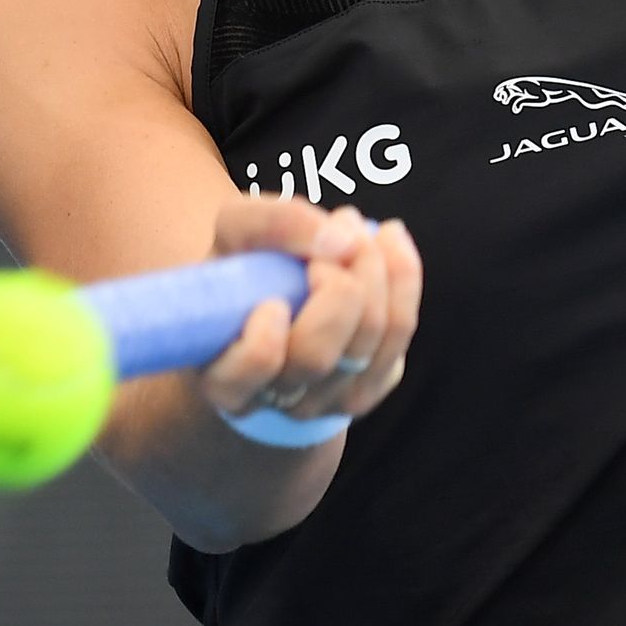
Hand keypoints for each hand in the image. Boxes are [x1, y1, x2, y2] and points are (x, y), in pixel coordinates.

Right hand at [196, 195, 421, 430]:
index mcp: (223, 377)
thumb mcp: (235, 232)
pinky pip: (398, 332)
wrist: (267, 296)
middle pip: (317, 356)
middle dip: (334, 285)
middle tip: (327, 232)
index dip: (265, 339)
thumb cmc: (245, 265)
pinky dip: (402, 275)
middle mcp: (275, 401)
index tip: (271, 300)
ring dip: (372, 266)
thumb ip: (271, 224)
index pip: (254, 369)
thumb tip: (342, 239)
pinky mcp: (369, 385)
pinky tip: (388, 239)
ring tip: (352, 224)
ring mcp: (326, 400)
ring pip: (368, 341)